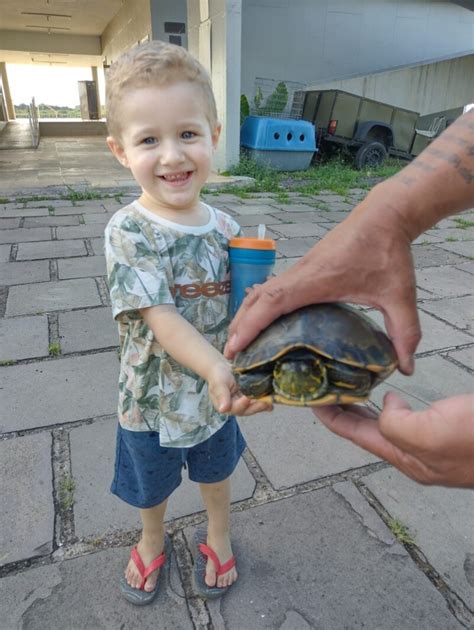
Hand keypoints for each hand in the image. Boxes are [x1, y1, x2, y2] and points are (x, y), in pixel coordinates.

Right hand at [207, 361, 272, 415]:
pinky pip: (260, 400)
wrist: (222, 369)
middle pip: (248, 410)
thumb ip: (221, 396)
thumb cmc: (218, 376)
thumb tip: (223, 409)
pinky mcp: (252, 397)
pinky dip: (266, 398)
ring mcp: (245, 403)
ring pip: (255, 406)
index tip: (248, 397)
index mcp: (227, 407)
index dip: (243, 404)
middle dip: (257, 406)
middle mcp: (237, 407)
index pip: (236, 408)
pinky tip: (274, 396)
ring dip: (264, 404)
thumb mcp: (218, 384)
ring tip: (272, 400)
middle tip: (266, 402)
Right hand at [225, 186, 420, 374]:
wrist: (384, 215)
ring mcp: (299, 270)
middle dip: (240, 326)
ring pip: (262, 292)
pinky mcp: (303, 269)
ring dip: (247, 315)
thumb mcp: (400, 296)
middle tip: (231, 354)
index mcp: (316, 280)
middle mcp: (300, 274)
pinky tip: (262, 320)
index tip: (236, 346)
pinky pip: (273, 288)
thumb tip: (406, 370)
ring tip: (239, 341)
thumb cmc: (388, 252)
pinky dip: (260, 305)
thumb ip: (406, 333)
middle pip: (258, 299)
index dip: (251, 324)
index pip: (273, 302)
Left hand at [314, 392, 473, 487]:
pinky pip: (405, 418)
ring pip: (383, 424)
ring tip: (346, 387)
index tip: (309, 397)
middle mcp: (413, 454)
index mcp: (405, 457)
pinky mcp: (444, 432)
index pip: (353, 434)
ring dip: (362, 408)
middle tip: (322, 387)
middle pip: (365, 432)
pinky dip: (388, 405)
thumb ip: (396, 426)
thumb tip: (386, 406)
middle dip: (342, 411)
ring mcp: (430, 445)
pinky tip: (387, 393)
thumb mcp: (431, 434)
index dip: (329, 415)